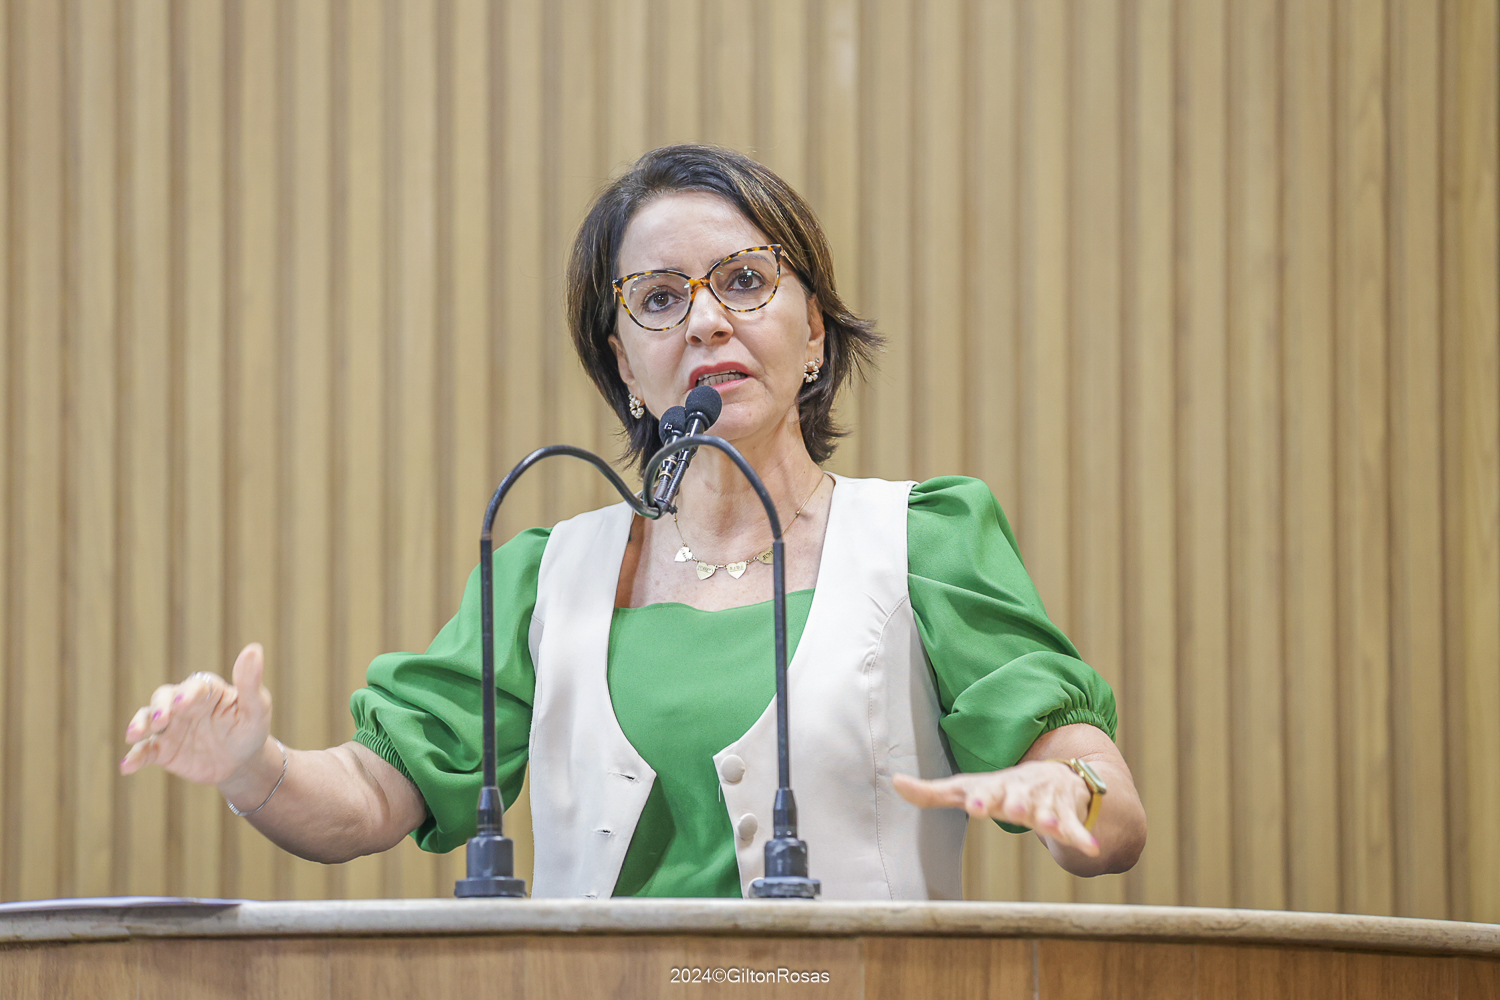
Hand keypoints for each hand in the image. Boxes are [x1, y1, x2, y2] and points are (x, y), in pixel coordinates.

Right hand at [120, 642, 272, 785]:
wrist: (241, 761)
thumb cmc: (250, 728)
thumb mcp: (256, 708)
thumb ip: (250, 683)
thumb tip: (253, 648)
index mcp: (206, 690)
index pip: (194, 686)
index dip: (187, 693)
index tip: (184, 704)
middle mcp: (182, 705)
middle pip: (163, 698)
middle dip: (158, 708)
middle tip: (160, 721)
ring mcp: (169, 727)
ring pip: (147, 720)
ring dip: (139, 725)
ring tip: (134, 736)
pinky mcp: (162, 749)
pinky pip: (144, 751)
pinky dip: (134, 757)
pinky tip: (127, 766)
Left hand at [893, 760, 1098, 856]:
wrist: (1054, 777)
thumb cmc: (1002, 789)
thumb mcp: (969, 789)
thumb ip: (933, 792)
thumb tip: (895, 783)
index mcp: (995, 789)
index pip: (984, 792)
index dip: (979, 798)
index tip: (974, 804)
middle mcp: (1021, 793)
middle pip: (1018, 799)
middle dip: (1015, 803)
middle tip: (1013, 809)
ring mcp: (1046, 803)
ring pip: (1047, 812)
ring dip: (1049, 818)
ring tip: (1049, 826)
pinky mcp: (1067, 816)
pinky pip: (1076, 829)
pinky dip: (1084, 837)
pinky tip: (1092, 848)